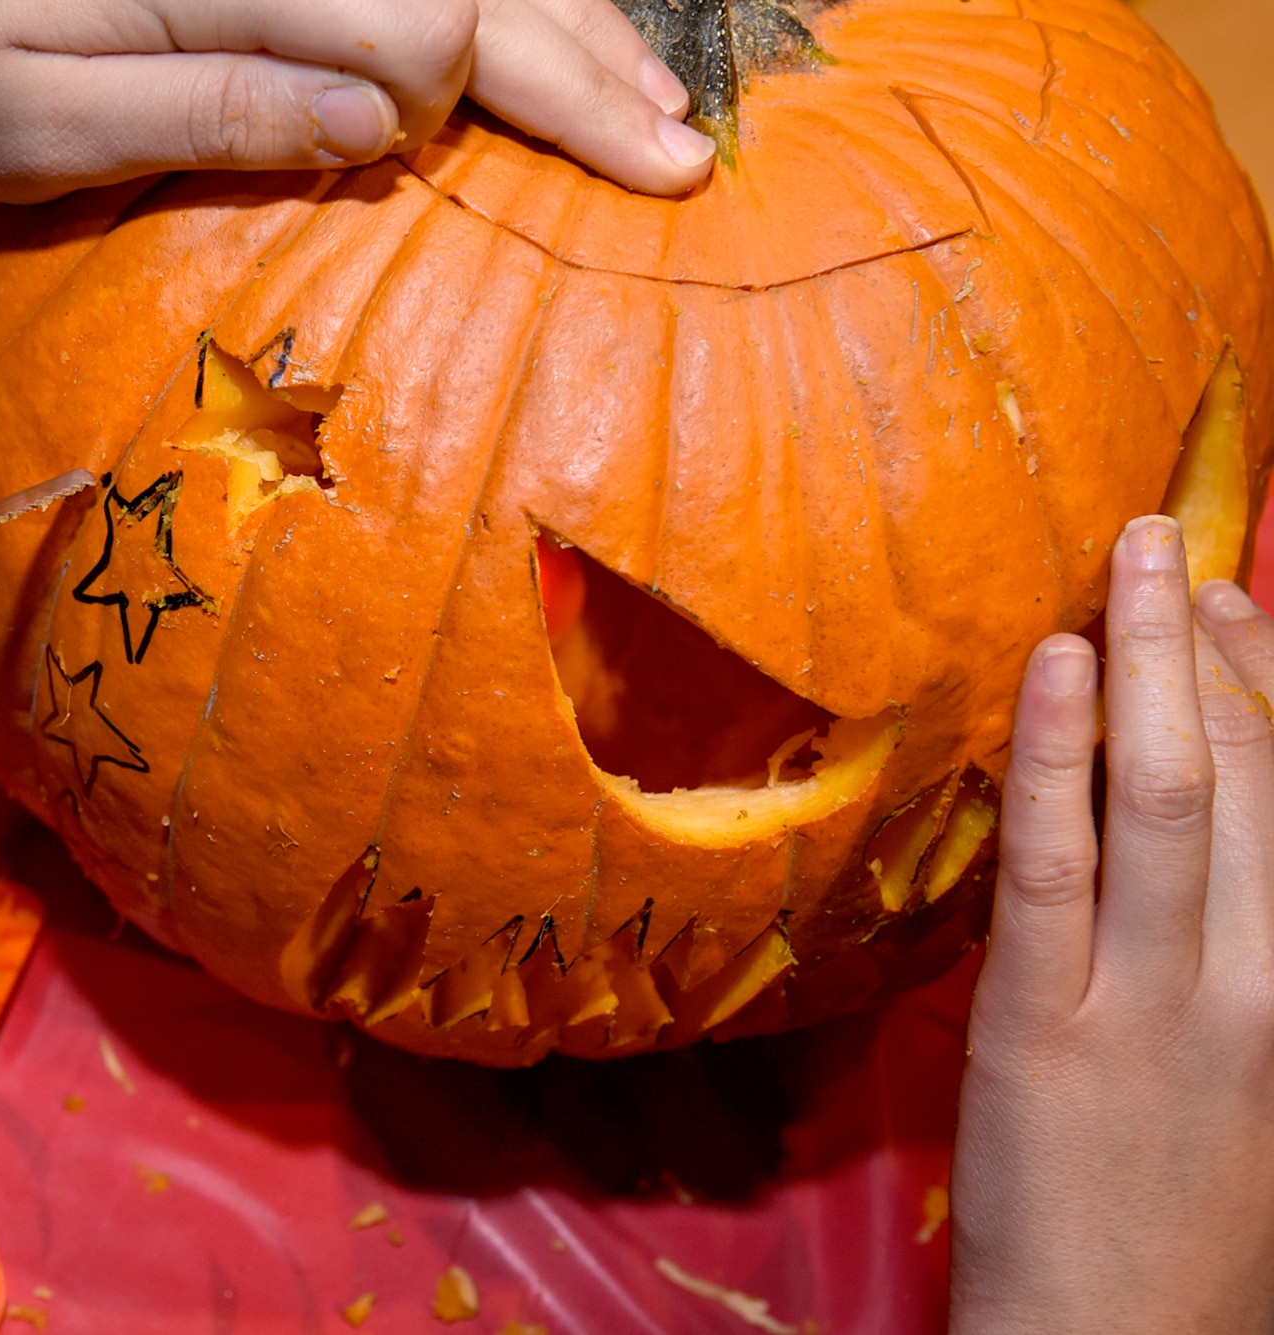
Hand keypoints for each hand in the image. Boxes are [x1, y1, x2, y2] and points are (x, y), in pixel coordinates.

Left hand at [0, 0, 715, 200]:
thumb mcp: (33, 120)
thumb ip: (207, 109)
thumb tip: (381, 122)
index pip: (404, 18)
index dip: (442, 93)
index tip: (411, 151)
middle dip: (576, 68)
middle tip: (677, 159)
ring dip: (575, 28)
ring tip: (657, 107)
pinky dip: (512, 5)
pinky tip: (574, 42)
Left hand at [949, 517, 1273, 1332]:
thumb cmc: (1189, 1226)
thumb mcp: (1255, 1082)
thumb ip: (1246, 964)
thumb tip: (1212, 857)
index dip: (1269, 687)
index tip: (1232, 604)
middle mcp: (1261, 981)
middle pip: (1252, 776)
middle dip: (1215, 646)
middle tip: (1172, 543)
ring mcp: (1152, 1002)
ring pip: (1170, 800)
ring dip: (1151, 664)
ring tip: (1128, 559)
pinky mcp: (1046, 1028)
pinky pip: (1056, 869)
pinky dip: (1057, 760)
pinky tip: (1055, 669)